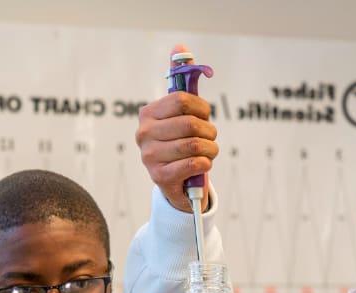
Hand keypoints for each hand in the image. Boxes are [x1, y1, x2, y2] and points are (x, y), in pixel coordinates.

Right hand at [135, 44, 218, 211]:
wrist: (177, 182)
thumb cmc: (181, 141)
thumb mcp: (181, 112)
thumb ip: (181, 79)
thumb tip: (180, 47)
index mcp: (148, 113)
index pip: (182, 101)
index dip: (202, 108)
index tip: (205, 115)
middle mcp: (144, 134)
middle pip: (190, 124)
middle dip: (209, 132)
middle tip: (210, 138)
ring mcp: (149, 157)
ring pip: (195, 145)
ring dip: (211, 149)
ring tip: (209, 152)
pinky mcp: (160, 178)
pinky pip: (193, 164)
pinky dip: (205, 164)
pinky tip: (202, 165)